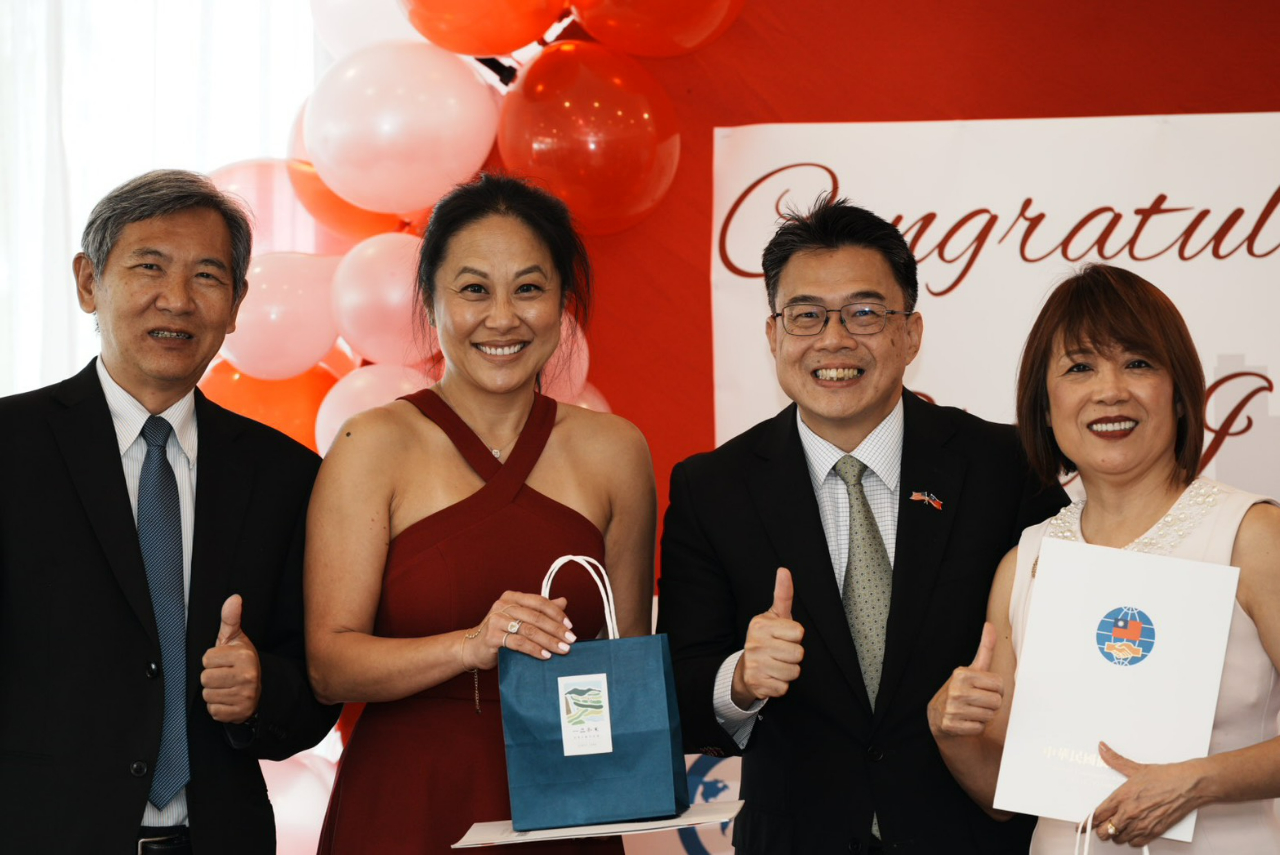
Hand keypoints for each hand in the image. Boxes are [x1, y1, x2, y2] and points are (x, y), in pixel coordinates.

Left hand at [200, 594, 261, 723]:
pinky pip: (213, 711)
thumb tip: (234, 598)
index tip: (224, 661)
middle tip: (225, 675)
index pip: (206, 659)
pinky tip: (228, 699)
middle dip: (211, 677)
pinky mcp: (239, 712)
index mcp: (244, 656)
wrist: (259, 688)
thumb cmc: (241, 661)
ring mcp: (245, 696)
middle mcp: (247, 676)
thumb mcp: (235, 639)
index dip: (212, 660)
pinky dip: (218, 707)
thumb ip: (230, 618)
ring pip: (207, 695)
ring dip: (214, 692)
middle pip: (205, 678)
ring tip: (226, 687)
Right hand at [459, 590, 576, 670]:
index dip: (557, 613)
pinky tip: (545, 656)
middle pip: (536, 617)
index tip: (570, 626)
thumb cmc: (500, 632)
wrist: (473, 647)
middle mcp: (503, 605)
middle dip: (556, 630)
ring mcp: (496, 620)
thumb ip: (540, 610)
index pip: (539, 602)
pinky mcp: (492, 636)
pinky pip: (518, 643)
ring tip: (562, 650)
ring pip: (529, 630)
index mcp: (512, 597)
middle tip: (571, 640)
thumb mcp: (520, 618)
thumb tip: (563, 601)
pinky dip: (534, 650)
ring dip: (549, 641)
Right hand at [732, 568, 804, 706]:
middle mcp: (755, 644)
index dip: (795, 636)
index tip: (783, 636)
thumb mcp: (774, 616)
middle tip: (780, 653)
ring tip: (777, 665)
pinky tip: (771, 678)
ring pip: (793, 672)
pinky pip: (784, 687)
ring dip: (789, 671)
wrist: (746, 668)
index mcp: (761, 625)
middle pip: (798, 654)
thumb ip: (782, 594)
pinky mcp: (757, 684)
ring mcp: (755, 664)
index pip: (799, 632)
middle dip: (793, 656)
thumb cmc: (767, 639)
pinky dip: (781, 685)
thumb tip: (784, 570)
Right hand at [928, 621, 1003, 737]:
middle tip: (978, 701)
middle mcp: (956, 690)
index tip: (984, 689)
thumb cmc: (962, 689)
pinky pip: (979, 728)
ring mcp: (952, 709)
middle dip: (991, 704)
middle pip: (997, 702)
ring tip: (971, 711)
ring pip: (989, 716)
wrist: (939, 715)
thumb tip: (991, 625)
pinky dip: (975, 727)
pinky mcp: (950, 726)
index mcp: (962, 674)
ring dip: (983, 716)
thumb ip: (985, 648)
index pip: (999, 684)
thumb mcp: (972, 668)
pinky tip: (965, 721)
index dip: (996, 689)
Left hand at [1093, 742, 1207, 846]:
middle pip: (1104, 831)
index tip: (1082, 825)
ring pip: (1118, 839)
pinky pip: (1136, 843)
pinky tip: (1132, 832)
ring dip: (1116, 835)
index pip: (1096, 815)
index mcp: (1122, 796)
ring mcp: (1142, 824)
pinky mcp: (1155, 832)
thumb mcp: (1136, 768)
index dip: (1087, 822)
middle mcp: (1129, 813)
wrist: (1190, 785)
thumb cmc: (1166, 777)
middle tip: (1102, 825)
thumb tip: (1102, 749)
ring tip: (1118, 827)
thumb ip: (1115, 760)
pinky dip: (1132, 840)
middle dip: (1100, 830)